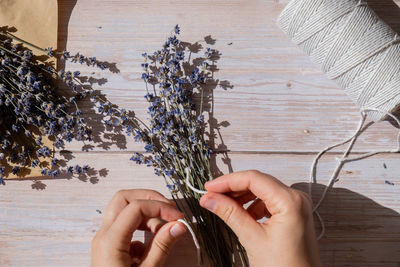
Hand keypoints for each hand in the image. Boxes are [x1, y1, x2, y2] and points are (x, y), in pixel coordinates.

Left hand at [91, 189, 186, 266]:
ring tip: (163, 230)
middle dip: (149, 199)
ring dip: (146, 213)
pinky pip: (124, 226)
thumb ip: (162, 246)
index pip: (136, 206)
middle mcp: (103, 235)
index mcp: (110, 240)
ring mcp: (104, 239)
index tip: (179, 217)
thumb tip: (179, 224)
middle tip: (169, 210)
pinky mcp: (109, 246)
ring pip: (123, 209)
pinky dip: (140, 227)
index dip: (160, 207)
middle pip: (123, 199)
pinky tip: (151, 246)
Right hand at [199, 170, 321, 266]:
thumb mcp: (252, 238)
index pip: (253, 179)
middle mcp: (296, 198)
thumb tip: (210, 199)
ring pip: (262, 190)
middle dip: (233, 188)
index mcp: (290, 201)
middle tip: (211, 196)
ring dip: (241, 196)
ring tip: (223, 205)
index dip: (228, 181)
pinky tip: (240, 213)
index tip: (209, 188)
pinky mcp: (292, 213)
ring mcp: (296, 205)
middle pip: (258, 182)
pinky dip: (252, 205)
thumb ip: (230, 214)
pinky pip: (268, 200)